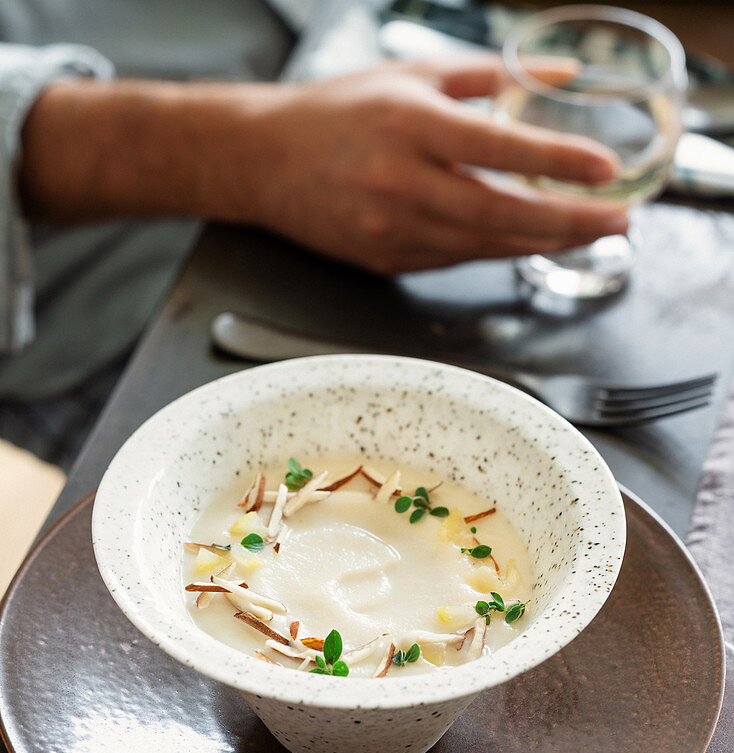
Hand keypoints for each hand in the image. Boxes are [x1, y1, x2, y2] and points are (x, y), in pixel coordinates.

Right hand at [237, 56, 628, 273]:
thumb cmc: (336, 113)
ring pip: (483, 246)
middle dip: (569, 222)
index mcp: (409, 125)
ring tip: (587, 231)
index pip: (498, 149)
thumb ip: (488, 76)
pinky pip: (455, 258)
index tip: (606, 172)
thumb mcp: (411, 75)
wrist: (263, 161)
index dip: (557, 164)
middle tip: (619, 219)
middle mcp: (399, 182)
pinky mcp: (385, 259)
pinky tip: (530, 239)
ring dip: (542, 242)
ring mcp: (390, 230)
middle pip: (500, 215)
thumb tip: (557, 78)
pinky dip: (498, 250)